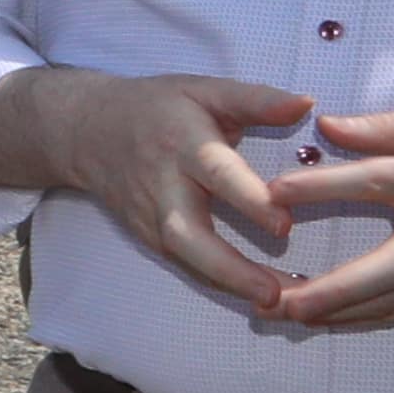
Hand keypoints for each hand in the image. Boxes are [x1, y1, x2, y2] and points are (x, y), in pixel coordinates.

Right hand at [0, 66, 313, 314]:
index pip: (216, 173)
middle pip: (186, 235)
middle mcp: (162, 185)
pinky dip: (219, 282)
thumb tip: (307, 105)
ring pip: (184, 259)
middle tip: (273, 293)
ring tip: (277, 303)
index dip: (248, 200)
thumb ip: (255, 99)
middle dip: (229, 268)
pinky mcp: (147, 236)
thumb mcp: (203, 89)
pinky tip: (257, 294)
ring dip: (229, 284)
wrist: (86, 131)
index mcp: (182, 143)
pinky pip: (184, 264)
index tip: (284, 226)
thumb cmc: (158, 107)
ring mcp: (149, 216)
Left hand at [255, 106, 393, 329]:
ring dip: (341, 315)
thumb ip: (390, 128)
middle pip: (385, 268)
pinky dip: (370, 322)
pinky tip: (333, 324)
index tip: (273, 192)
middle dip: (333, 290)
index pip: (372, 181)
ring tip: (288, 317)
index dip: (321, 187)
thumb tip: (328, 125)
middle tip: (281, 301)